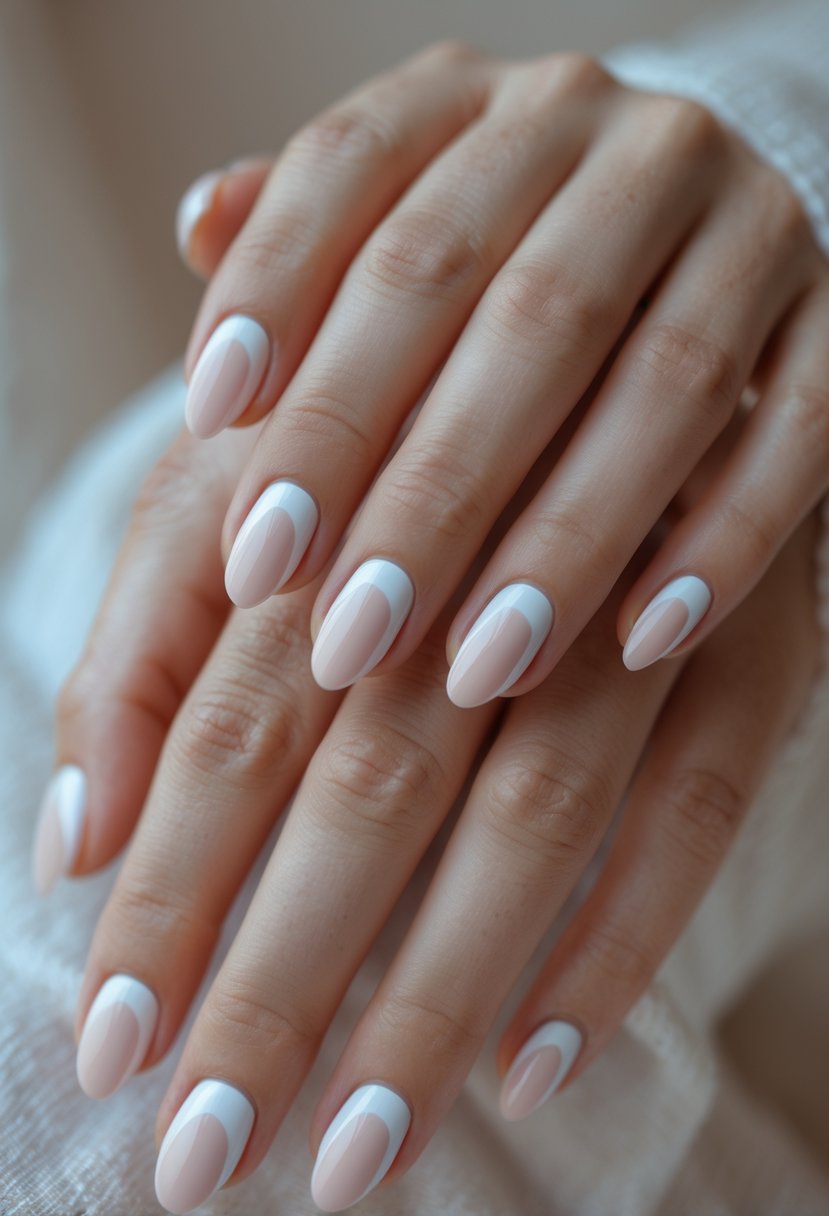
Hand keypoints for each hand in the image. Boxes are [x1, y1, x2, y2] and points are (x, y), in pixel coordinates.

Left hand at [35, 409, 820, 1211]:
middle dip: (285, 972)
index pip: (230, 725)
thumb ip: (139, 651)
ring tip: (361, 1148)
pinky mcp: (763, 627)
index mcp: (344, 506)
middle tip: (205, 1157)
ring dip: (447, 982)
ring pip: (541, 805)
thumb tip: (68, 845)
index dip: (167, 891)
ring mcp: (637, 585)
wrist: (591, 301)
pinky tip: (542, 1058)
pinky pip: (711, 792)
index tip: (110, 1047)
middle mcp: (488, 552)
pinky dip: (632, 926)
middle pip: (373, 782)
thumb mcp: (225, 492)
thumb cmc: (372, 431)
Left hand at [176, 40, 828, 706]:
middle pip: (512, 309)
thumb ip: (305, 234)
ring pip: (661, 386)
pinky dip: (722, 538)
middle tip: (335, 629)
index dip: (278, 291)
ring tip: (471, 670)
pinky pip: (799, 433)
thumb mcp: (401, 217)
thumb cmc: (499, 258)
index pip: (361, 167)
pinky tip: (640, 642)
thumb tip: (197, 228)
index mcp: (489, 104)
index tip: (207, 425)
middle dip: (416, 482)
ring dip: (563, 539)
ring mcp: (749, 228)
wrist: (695, 229)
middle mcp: (624, 145)